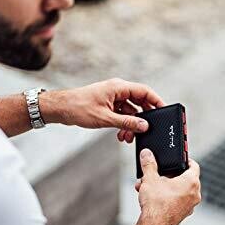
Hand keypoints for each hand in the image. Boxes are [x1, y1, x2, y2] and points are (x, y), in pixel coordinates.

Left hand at [44, 78, 164, 140]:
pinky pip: (121, 113)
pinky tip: (121, 135)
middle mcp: (117, 90)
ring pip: (130, 110)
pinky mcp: (107, 104)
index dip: (156, 101)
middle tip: (146, 130)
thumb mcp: (106, 118)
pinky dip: (123, 124)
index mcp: (118, 87)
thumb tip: (144, 126)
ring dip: (131, 123)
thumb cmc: (79, 108)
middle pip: (139, 101)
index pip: (145, 91)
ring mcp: (112, 97)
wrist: (60, 109)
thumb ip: (127, 122)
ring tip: (128, 137)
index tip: (164, 111)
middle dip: (143, 117)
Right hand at [135, 149, 200, 224]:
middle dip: (167, 175)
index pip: (194, 165)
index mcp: (191, 182)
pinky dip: (166, 197)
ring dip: (164, 186)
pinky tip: (151, 197)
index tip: (178, 158)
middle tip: (156, 174)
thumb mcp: (150, 178)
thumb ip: (148, 164)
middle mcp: (194, 194)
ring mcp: (190, 206)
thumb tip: (146, 154)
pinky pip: (176, 201)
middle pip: (183, 178)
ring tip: (148, 186)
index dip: (185, 159)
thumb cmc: (157, 203)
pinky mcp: (183, 214)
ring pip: (178, 190)